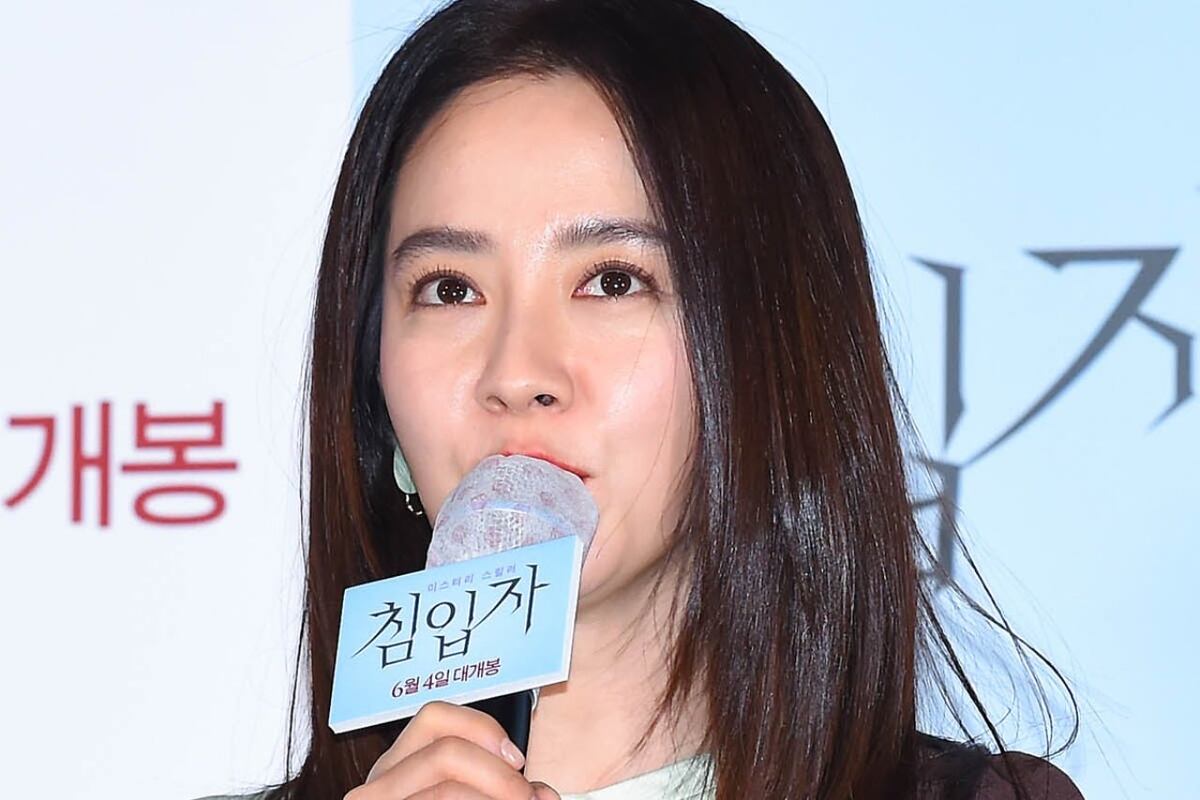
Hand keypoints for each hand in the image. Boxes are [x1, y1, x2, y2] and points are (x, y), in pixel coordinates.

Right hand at [344, 701, 560, 799]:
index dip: (483, 729)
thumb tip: (543, 795)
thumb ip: (498, 790)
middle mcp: (379, 786)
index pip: (434, 718)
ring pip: (446, 791)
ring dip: (496, 798)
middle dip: (499, 774)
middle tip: (525, 797)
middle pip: (446, 751)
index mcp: (397, 768)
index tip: (516, 758)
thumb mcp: (464, 798)